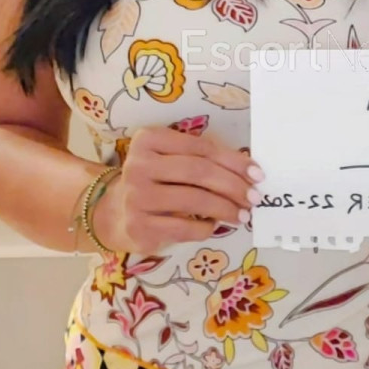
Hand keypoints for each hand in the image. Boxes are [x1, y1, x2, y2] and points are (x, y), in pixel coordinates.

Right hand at [93, 126, 264, 255]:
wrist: (111, 214)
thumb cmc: (153, 182)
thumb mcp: (170, 160)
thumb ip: (201, 159)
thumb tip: (248, 171)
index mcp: (149, 140)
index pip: (201, 148)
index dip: (233, 161)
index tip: (257, 174)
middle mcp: (138, 165)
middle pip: (199, 172)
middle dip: (233, 186)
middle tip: (254, 197)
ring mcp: (136, 197)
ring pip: (195, 201)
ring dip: (226, 208)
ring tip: (242, 215)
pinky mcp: (139, 227)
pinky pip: (185, 228)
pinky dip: (206, 228)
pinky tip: (214, 226)